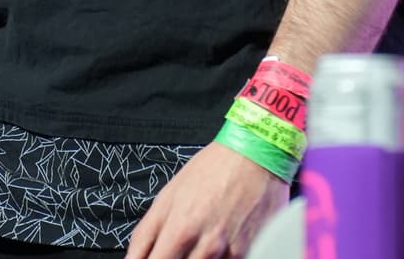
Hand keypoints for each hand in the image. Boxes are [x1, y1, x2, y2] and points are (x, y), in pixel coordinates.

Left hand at [126, 141, 292, 258]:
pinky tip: (217, 246)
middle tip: (175, 249)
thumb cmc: (214, 169)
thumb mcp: (168, 195)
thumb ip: (146, 233)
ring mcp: (230, 252)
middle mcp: (206, 246)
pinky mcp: (250, 253)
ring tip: (197, 244)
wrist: (258, 154)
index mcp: (180, 230)